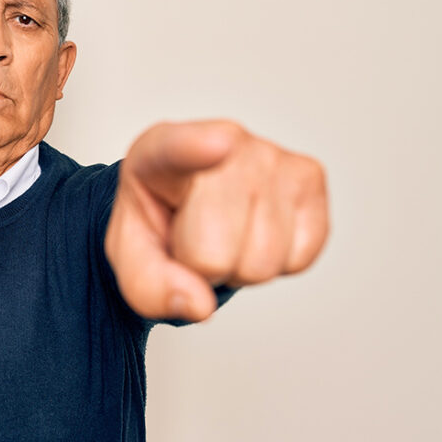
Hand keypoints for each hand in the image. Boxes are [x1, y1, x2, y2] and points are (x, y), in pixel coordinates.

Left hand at [105, 119, 328, 321]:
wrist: (187, 207)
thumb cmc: (158, 224)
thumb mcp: (132, 259)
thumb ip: (150, 286)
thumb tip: (199, 304)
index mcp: (159, 152)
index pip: (178, 149)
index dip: (197, 149)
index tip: (217, 144)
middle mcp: (223, 138)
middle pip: (216, 252)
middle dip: (203, 269)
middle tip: (192, 243)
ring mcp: (271, 154)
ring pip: (263, 262)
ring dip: (240, 268)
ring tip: (223, 236)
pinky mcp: (309, 176)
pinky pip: (301, 257)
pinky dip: (278, 264)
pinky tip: (254, 233)